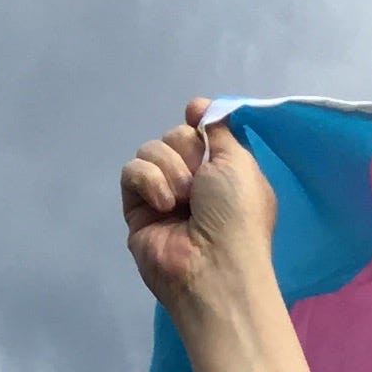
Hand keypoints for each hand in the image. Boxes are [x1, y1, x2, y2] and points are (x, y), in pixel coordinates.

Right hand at [121, 97, 280, 314]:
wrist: (213, 265)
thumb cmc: (237, 216)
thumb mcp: (240, 163)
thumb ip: (220, 129)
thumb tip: (196, 106)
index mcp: (222, 172)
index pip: (199, 131)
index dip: (197, 123)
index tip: (196, 118)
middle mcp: (193, 182)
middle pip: (174, 136)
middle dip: (187, 150)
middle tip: (199, 181)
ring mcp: (163, 195)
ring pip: (151, 150)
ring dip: (170, 168)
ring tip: (183, 198)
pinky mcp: (137, 209)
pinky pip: (131, 172)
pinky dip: (147, 181)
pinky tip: (164, 204)